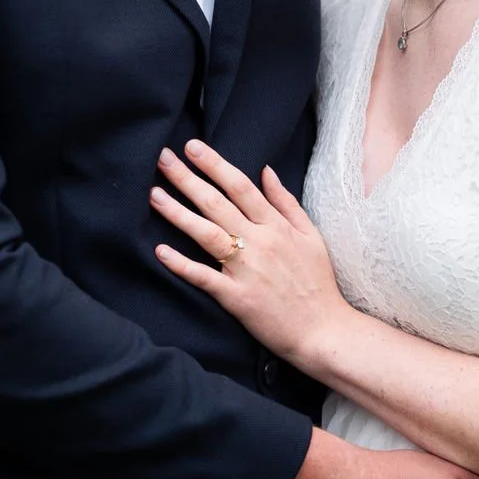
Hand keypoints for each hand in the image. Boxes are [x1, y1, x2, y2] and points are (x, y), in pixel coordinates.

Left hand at [150, 139, 351, 367]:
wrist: (324, 331)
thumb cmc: (318, 283)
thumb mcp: (311, 236)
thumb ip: (287, 202)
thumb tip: (266, 171)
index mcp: (277, 226)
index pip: (240, 186)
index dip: (215, 164)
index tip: (192, 147)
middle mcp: (259, 242)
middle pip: (217, 203)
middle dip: (187, 178)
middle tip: (162, 158)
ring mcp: (246, 270)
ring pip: (206, 233)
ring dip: (177, 212)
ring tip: (154, 195)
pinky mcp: (236, 297)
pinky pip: (204, 277)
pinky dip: (182, 264)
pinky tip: (161, 250)